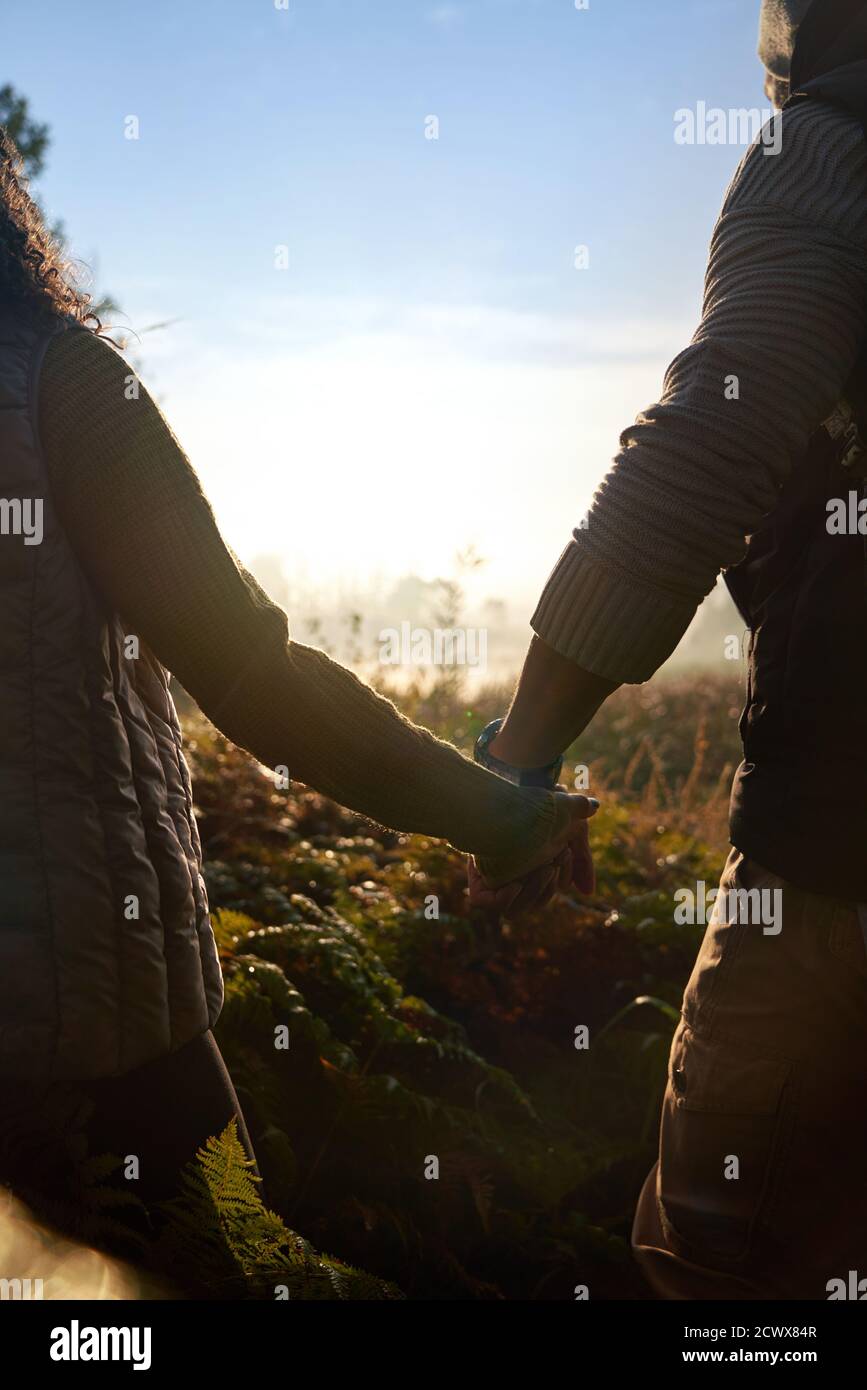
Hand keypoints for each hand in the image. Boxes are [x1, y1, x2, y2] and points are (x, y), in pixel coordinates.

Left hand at [467, 789, 597, 914]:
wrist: (519, 783)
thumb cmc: (545, 805)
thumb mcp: (574, 831)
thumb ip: (583, 861)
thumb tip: (587, 893)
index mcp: (536, 868)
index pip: (552, 889)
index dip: (564, 876)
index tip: (565, 851)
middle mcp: (516, 874)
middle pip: (537, 902)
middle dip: (550, 885)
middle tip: (554, 859)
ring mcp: (497, 876)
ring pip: (515, 909)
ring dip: (535, 891)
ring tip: (542, 868)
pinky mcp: (478, 875)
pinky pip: (484, 903)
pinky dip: (504, 899)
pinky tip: (515, 883)